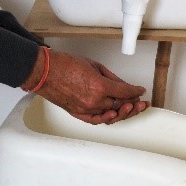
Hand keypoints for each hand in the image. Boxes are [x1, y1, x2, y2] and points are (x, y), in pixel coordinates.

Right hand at [21, 47, 149, 123]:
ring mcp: (86, 109)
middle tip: (141, 102)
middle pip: (120, 105)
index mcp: (100, 87)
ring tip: (131, 108)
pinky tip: (115, 115)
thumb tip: (123, 85)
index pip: (125, 92)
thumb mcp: (95, 66)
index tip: (140, 90)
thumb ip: (112, 78)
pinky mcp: (78, 114)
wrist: (45, 72)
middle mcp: (94, 101)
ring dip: (123, 112)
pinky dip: (107, 118)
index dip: (135, 91)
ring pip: (110, 115)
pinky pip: (97, 120)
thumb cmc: (65, 65)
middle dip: (133, 104)